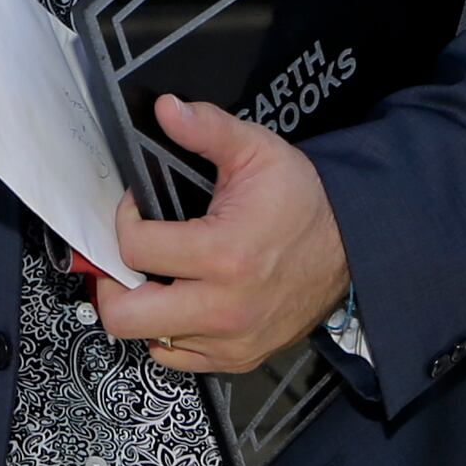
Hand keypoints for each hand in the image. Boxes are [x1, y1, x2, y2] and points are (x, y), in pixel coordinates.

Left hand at [93, 97, 350, 374]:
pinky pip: (175, 357)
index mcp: (223, 255)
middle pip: (124, 316)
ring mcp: (230, 339)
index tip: (137, 209)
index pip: (134, 249)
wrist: (353, 246)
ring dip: (143, 308)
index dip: (125, 221)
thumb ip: (208, 130)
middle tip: (125, 259)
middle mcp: (224, 307)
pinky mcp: (238, 356)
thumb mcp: (258, 151)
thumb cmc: (304, 202)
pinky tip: (180, 302)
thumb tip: (168, 109)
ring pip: (147, 338)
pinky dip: (168, 332)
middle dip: (113, 282)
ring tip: (157, 277)